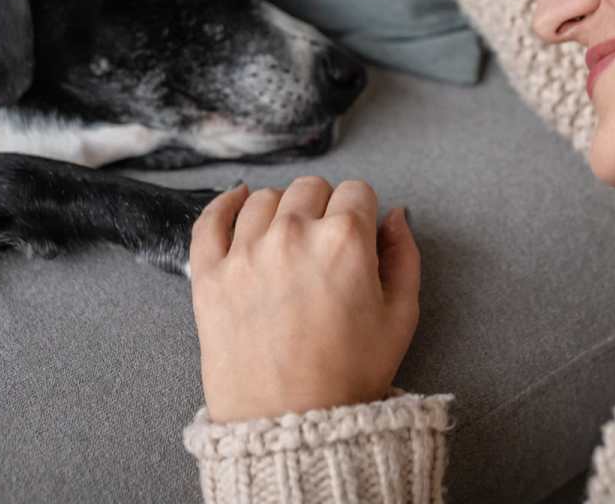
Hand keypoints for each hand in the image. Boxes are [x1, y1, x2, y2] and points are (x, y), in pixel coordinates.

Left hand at [188, 177, 420, 423]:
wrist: (290, 426)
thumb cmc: (349, 377)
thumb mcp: (401, 318)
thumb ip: (404, 256)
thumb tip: (395, 216)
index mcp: (344, 241)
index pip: (357, 192)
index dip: (362, 212)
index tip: (357, 234)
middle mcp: (293, 234)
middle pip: (310, 188)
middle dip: (324, 207)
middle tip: (324, 242)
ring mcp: (245, 251)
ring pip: (264, 198)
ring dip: (281, 210)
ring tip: (287, 239)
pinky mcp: (209, 274)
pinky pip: (210, 219)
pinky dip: (223, 205)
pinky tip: (237, 202)